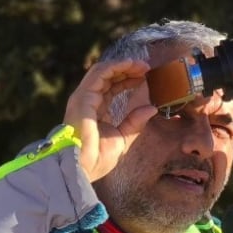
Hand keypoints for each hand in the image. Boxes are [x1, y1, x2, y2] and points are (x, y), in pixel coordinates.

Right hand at [62, 59, 158, 181]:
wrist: (80, 167)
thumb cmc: (96, 159)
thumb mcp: (121, 139)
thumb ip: (134, 123)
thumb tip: (151, 108)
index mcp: (94, 111)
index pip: (111, 88)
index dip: (127, 80)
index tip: (144, 78)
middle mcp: (87, 101)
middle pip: (107, 77)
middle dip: (127, 70)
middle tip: (146, 68)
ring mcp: (83, 97)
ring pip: (103, 71)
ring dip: (123, 65)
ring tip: (141, 65)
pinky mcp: (83, 97)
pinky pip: (100, 74)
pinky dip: (116, 66)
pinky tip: (131, 65)